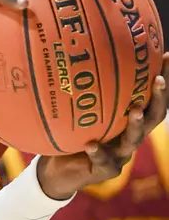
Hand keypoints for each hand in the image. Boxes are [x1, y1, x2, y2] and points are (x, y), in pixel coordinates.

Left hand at [37, 55, 168, 199]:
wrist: (61, 170)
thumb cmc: (74, 132)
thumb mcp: (82, 108)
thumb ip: (84, 88)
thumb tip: (75, 49)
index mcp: (127, 120)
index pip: (150, 99)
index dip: (162, 82)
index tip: (167, 56)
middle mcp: (129, 136)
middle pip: (152, 118)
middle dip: (159, 99)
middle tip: (158, 80)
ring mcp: (120, 155)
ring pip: (133, 140)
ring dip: (135, 124)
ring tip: (133, 110)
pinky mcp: (105, 170)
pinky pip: (102, 161)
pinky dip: (98, 152)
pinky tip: (91, 144)